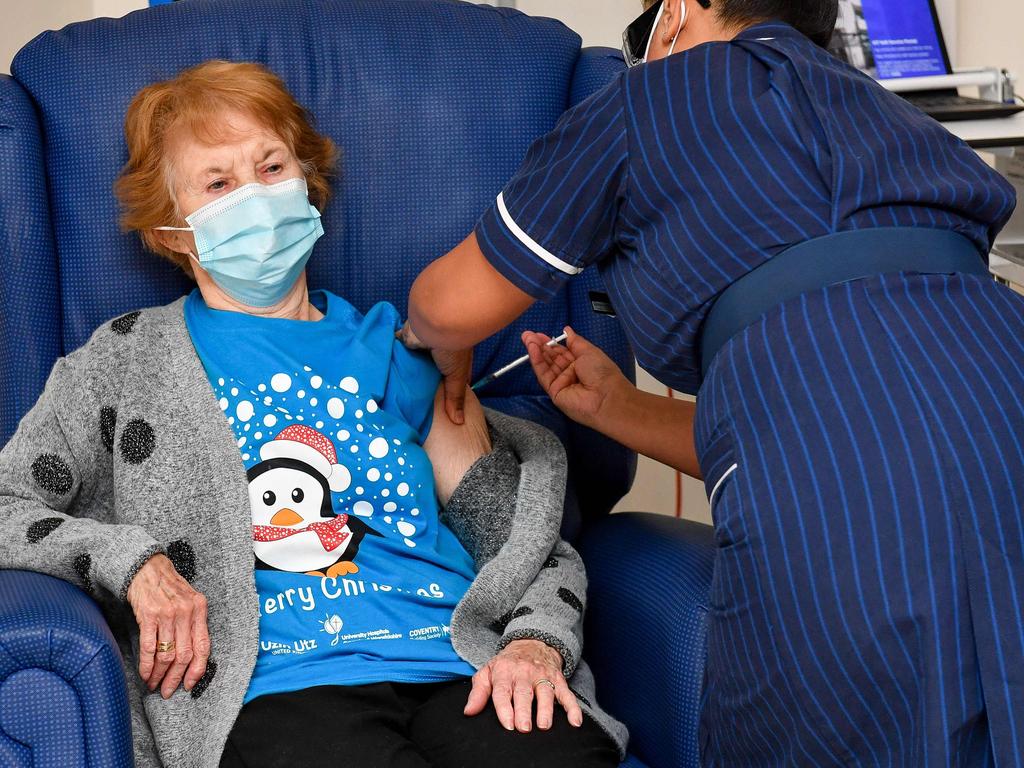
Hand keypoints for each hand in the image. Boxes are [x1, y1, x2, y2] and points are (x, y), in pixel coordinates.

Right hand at [126, 553, 209, 698]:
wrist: (147, 568)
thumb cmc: (169, 587)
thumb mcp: (189, 600)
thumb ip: (193, 623)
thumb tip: (191, 656)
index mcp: (200, 609)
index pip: (203, 646)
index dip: (197, 669)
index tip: (189, 685)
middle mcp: (186, 612)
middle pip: (184, 655)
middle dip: (175, 678)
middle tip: (167, 691)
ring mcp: (168, 614)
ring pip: (166, 654)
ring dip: (159, 674)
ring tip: (153, 684)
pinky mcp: (149, 615)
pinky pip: (149, 647)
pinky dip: (146, 665)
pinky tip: (144, 674)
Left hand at [397, 321, 472, 424]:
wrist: (437, 323)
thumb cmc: (453, 349)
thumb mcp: (457, 376)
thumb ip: (455, 397)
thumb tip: (459, 423)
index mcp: (450, 360)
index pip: (447, 378)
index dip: (442, 390)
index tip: (436, 407)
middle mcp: (435, 353)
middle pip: (426, 371)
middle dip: (420, 383)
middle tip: (410, 404)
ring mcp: (419, 346)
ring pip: (410, 362)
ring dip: (405, 371)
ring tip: (394, 393)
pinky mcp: (404, 339)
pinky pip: (395, 349)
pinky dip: (390, 357)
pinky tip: (383, 373)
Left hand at [464, 639, 582, 732]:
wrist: (531, 643)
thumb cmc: (507, 664)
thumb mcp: (488, 672)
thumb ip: (478, 692)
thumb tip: (468, 712)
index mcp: (504, 672)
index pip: (502, 691)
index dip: (504, 708)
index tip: (507, 724)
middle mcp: (524, 673)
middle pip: (524, 693)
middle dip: (524, 711)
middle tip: (523, 728)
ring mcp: (543, 676)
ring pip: (545, 692)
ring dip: (546, 709)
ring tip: (544, 725)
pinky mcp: (558, 679)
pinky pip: (567, 694)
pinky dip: (573, 708)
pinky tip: (574, 721)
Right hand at [523, 326, 631, 430]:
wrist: (606, 397)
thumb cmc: (602, 371)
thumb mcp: (589, 351)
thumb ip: (575, 341)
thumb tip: (566, 330)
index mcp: (581, 362)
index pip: (561, 351)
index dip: (550, 342)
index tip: (539, 333)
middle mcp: (570, 372)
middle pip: (551, 358)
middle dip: (540, 345)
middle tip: (527, 334)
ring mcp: (561, 383)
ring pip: (545, 366)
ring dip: (536, 352)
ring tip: (527, 338)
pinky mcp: (554, 392)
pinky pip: (544, 375)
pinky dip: (537, 362)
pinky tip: (532, 350)